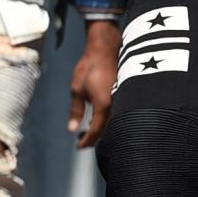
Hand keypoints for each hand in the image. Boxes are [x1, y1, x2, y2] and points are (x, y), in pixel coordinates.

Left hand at [68, 19, 120, 147]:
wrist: (105, 49)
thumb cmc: (89, 67)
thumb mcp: (77, 89)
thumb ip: (75, 111)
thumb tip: (72, 130)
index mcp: (103, 106)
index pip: (96, 132)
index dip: (87, 142)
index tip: (78, 147)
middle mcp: (116, 106)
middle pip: (107, 131)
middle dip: (94, 139)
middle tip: (81, 141)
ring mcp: (122, 101)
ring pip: (113, 124)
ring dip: (101, 131)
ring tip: (86, 131)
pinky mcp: (124, 97)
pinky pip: (118, 115)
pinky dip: (108, 122)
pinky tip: (98, 119)